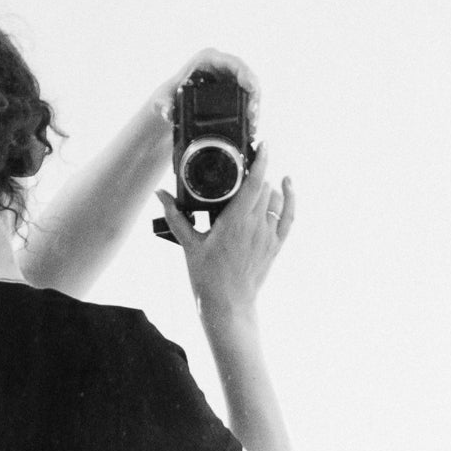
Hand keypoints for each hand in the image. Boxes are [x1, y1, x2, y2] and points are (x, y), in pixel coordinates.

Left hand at [148, 47, 261, 138]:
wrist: (169, 106)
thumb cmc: (166, 97)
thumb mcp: (162, 101)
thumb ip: (163, 105)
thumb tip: (168, 113)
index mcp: (207, 59)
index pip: (234, 63)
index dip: (247, 76)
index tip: (252, 91)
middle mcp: (220, 65)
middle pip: (246, 76)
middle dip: (254, 97)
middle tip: (253, 118)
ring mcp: (227, 78)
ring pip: (249, 89)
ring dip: (254, 107)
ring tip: (253, 127)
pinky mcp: (231, 91)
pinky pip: (246, 98)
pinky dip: (250, 112)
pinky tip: (251, 127)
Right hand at [155, 142, 295, 316]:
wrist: (228, 306)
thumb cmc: (207, 278)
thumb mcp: (189, 245)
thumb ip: (176, 217)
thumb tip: (160, 195)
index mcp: (235, 222)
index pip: (255, 182)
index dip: (261, 159)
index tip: (263, 144)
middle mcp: (255, 226)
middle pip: (264, 186)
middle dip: (254, 175)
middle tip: (243, 170)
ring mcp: (268, 236)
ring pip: (275, 199)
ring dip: (267, 188)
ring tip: (253, 185)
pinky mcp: (275, 245)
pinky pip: (289, 215)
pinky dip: (290, 198)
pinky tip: (287, 184)